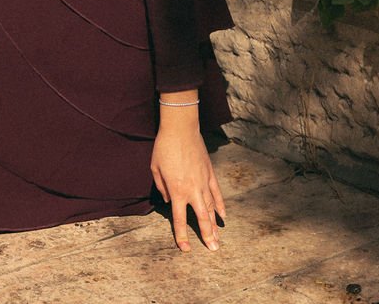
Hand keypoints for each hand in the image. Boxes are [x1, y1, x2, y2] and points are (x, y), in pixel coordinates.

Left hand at [150, 125, 224, 251]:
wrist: (180, 128)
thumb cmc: (164, 148)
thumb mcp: (155, 169)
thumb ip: (162, 188)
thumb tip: (168, 201)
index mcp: (176, 191)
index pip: (179, 219)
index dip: (182, 236)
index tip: (186, 249)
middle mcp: (192, 189)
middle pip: (202, 218)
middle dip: (208, 235)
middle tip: (214, 250)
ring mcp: (203, 181)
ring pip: (212, 208)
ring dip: (216, 225)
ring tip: (219, 239)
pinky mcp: (210, 173)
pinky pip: (217, 193)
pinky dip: (221, 205)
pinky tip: (223, 216)